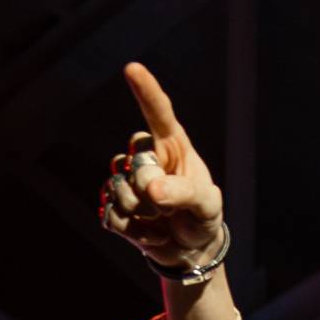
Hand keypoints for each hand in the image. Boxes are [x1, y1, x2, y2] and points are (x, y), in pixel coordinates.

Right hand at [99, 62, 224, 273]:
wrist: (191, 251)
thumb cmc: (203, 217)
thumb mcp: (207, 206)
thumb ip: (185, 193)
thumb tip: (151, 190)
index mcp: (172, 145)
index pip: (158, 112)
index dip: (145, 90)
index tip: (132, 68)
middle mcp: (146, 156)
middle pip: (134, 163)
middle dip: (153, 192)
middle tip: (173, 209)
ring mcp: (126, 180)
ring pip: (118, 189)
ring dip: (143, 214)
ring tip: (163, 221)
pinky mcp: (114, 206)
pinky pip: (112, 215)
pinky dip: (134, 232)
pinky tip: (151, 234)